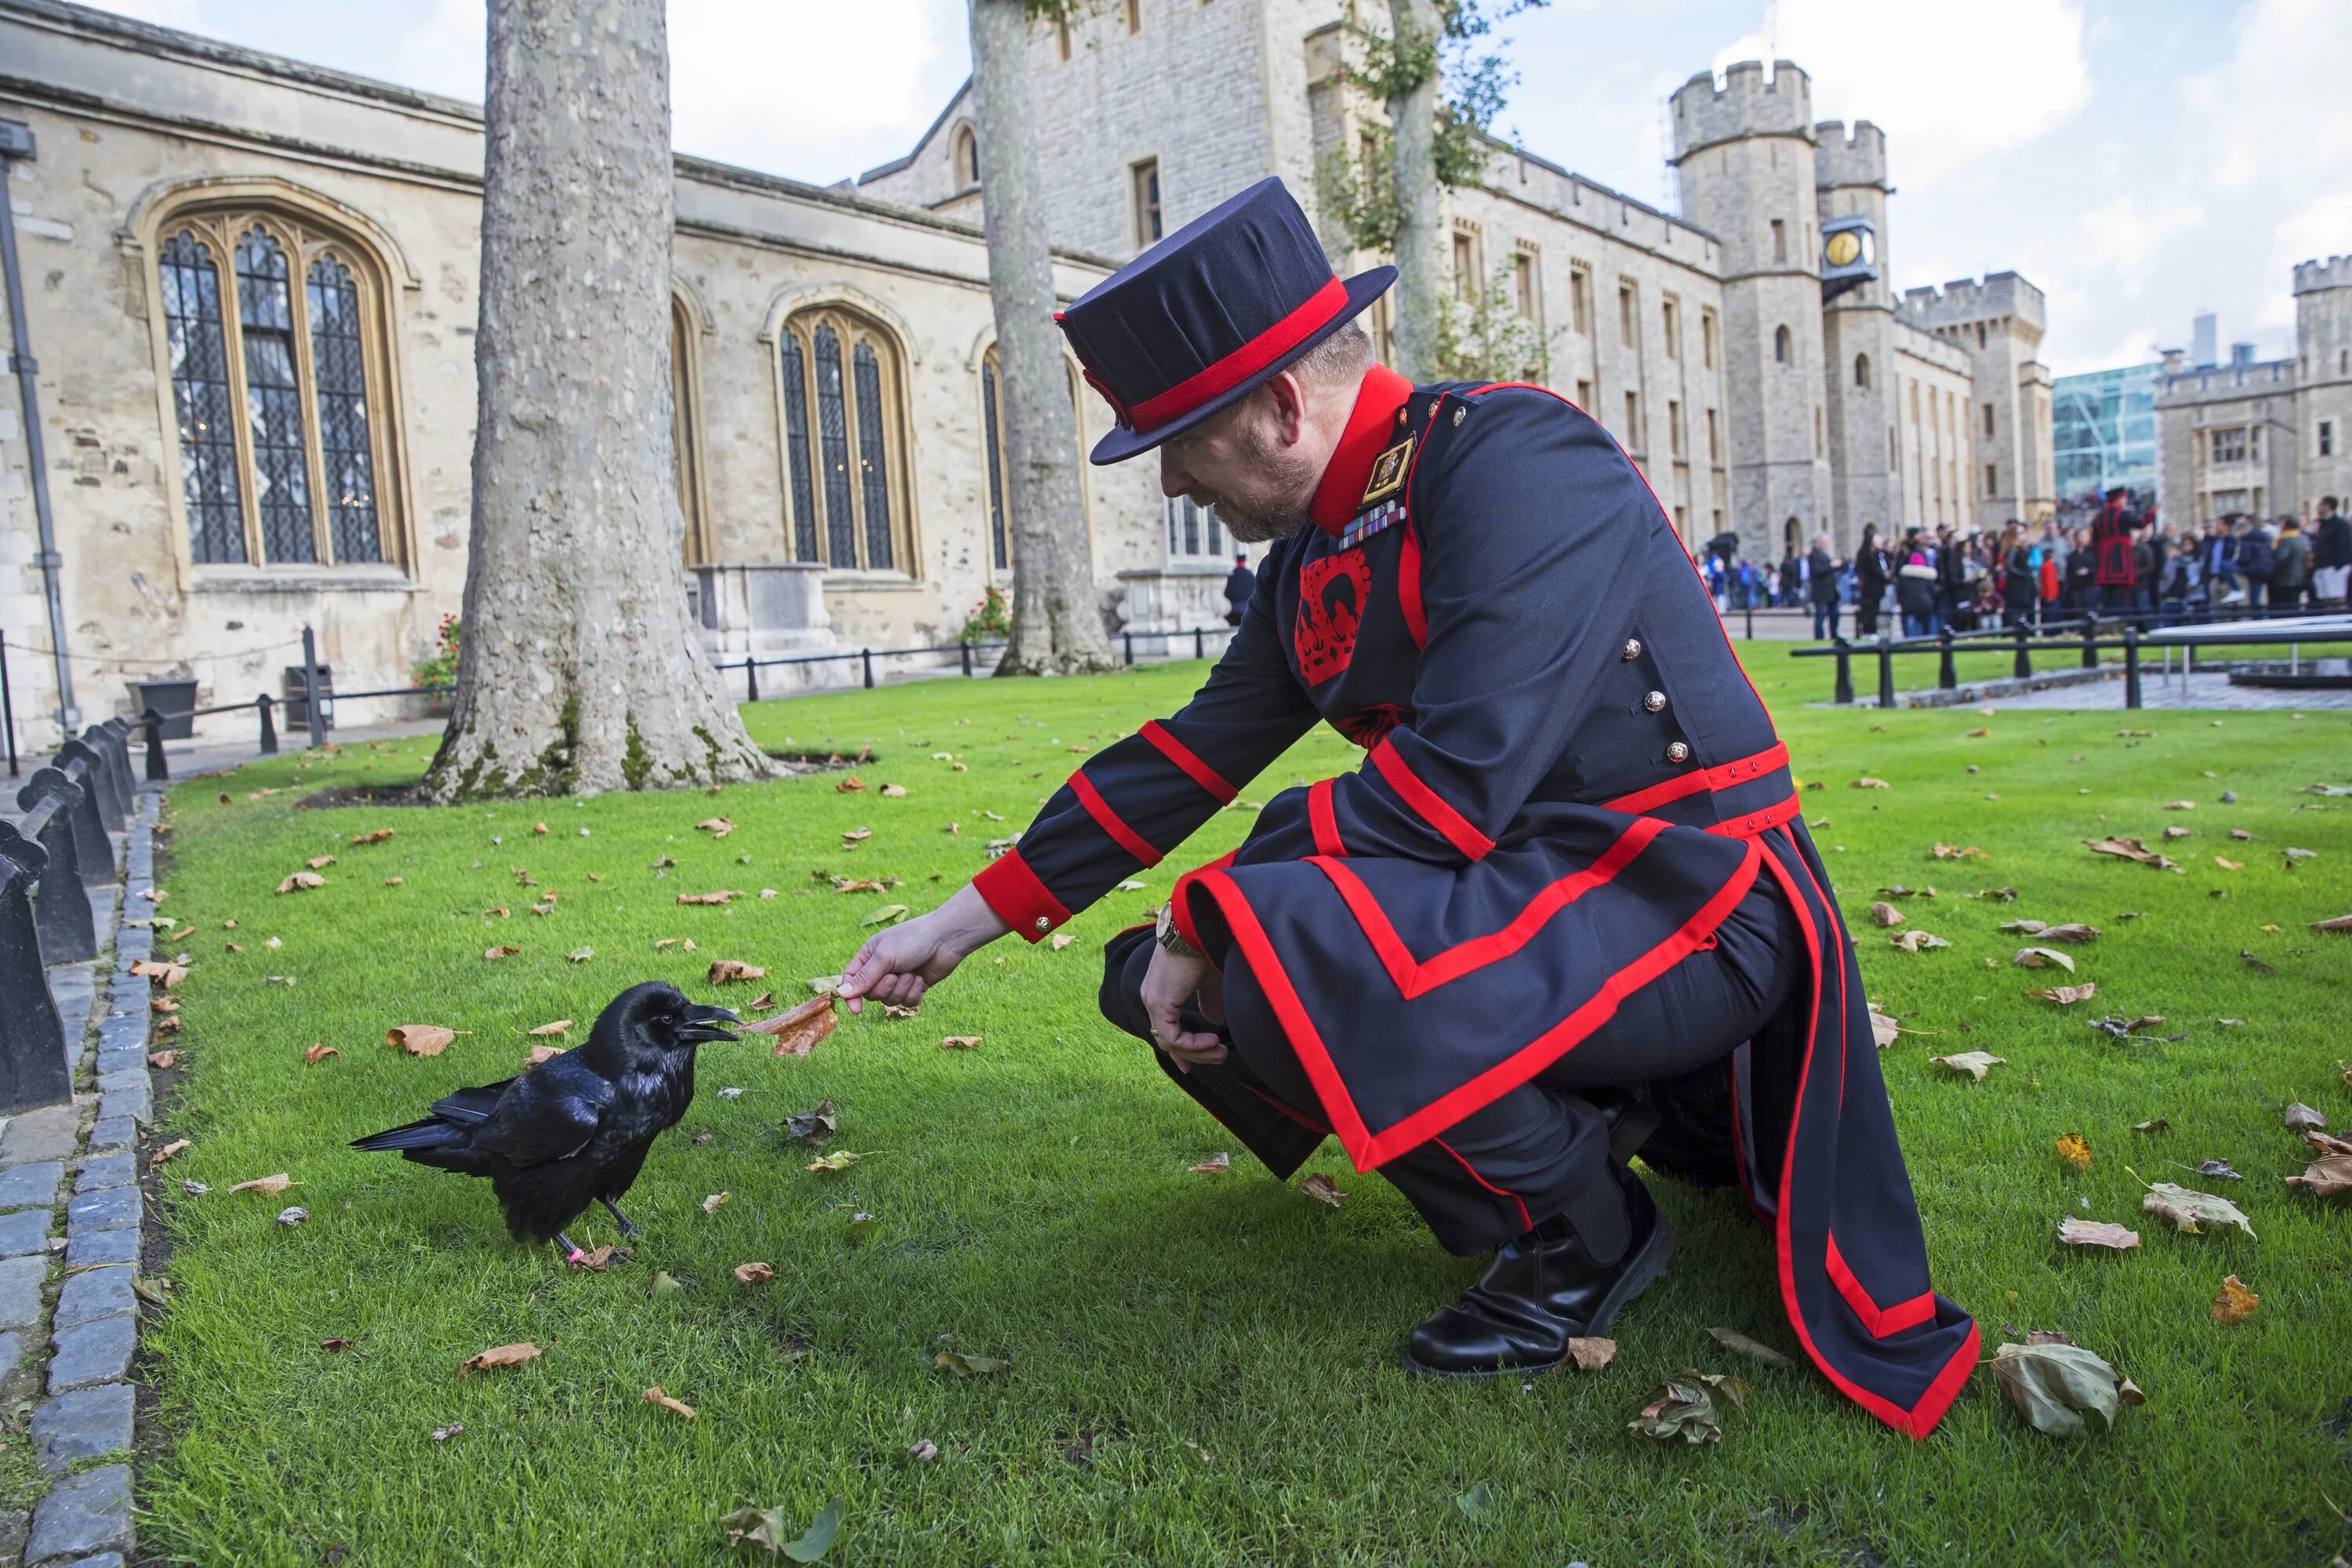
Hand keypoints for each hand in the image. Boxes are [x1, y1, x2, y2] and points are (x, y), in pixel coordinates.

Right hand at [837, 883, 1008, 1013]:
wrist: (946, 939)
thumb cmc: (912, 940)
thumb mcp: (884, 957)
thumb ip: (863, 978)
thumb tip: (842, 994)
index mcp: (869, 956)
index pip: (851, 980)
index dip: (852, 996)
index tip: (856, 1010)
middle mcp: (881, 968)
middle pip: (872, 994)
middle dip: (885, 988)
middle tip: (896, 975)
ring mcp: (899, 978)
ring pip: (890, 1000)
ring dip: (902, 989)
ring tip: (912, 973)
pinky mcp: (915, 987)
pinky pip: (908, 1002)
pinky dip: (914, 993)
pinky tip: (921, 979)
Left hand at [1140, 944, 1227, 1070]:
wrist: (1198, 928)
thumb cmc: (1206, 948)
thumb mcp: (1210, 981)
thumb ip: (1209, 1003)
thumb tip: (1214, 1022)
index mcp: (1161, 991)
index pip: (1165, 1028)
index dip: (1182, 1049)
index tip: (1199, 1060)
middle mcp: (1151, 997)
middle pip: (1167, 1039)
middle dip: (1194, 1054)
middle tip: (1219, 1057)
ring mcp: (1153, 1000)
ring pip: (1169, 1042)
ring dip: (1197, 1052)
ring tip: (1220, 1050)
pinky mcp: (1159, 1003)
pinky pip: (1172, 1038)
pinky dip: (1193, 1045)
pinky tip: (1213, 1040)